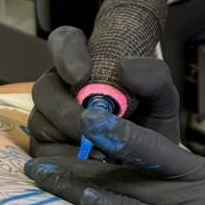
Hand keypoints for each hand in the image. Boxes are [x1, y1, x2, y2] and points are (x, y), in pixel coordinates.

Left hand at [23, 106, 204, 204]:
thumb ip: (188, 192)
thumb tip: (134, 179)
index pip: (154, 149)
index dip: (114, 135)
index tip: (78, 122)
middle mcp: (202, 196)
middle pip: (131, 173)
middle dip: (80, 162)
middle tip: (35, 154)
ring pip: (130, 198)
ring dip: (81, 185)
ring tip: (41, 174)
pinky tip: (87, 203)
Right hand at [27, 26, 181, 157]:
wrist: (153, 163)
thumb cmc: (153, 123)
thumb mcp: (164, 99)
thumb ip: (155, 78)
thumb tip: (124, 67)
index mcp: (86, 63)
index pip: (65, 41)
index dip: (66, 54)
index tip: (81, 75)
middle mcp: (62, 88)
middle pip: (44, 88)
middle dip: (66, 108)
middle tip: (91, 124)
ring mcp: (50, 119)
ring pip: (40, 122)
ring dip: (68, 136)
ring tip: (100, 149)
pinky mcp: (47, 149)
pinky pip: (44, 152)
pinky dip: (66, 158)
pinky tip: (92, 163)